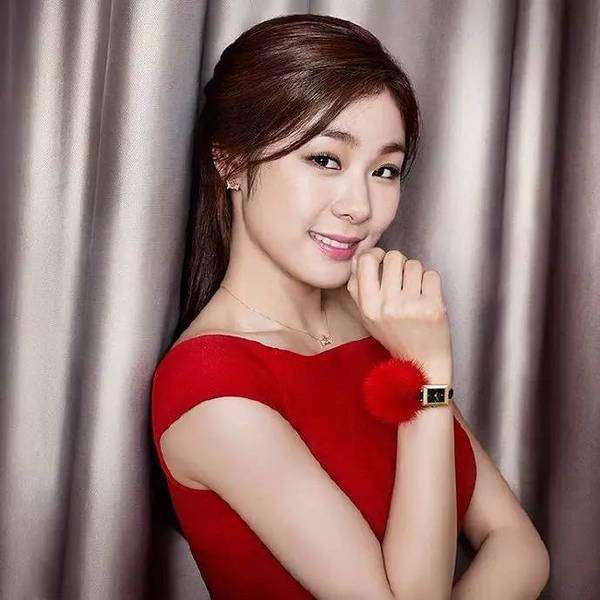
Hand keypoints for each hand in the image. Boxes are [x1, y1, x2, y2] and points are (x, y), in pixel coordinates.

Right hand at [346, 247, 452, 384]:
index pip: (366, 261)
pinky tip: (427, 296)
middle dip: (400, 262)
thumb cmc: (395, 335)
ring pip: (414, 264)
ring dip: (416, 273)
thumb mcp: (367, 316)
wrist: (421, 363)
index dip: (376, 254)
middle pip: (394, 257)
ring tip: (415, 290)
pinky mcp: (433, 307)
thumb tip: (360, 257)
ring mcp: (411, 306)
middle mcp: (387, 306)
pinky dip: (430, 282)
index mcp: (368, 307)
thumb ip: (359, 288)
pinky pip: (432, 274)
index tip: (383, 260)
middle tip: (403, 277)